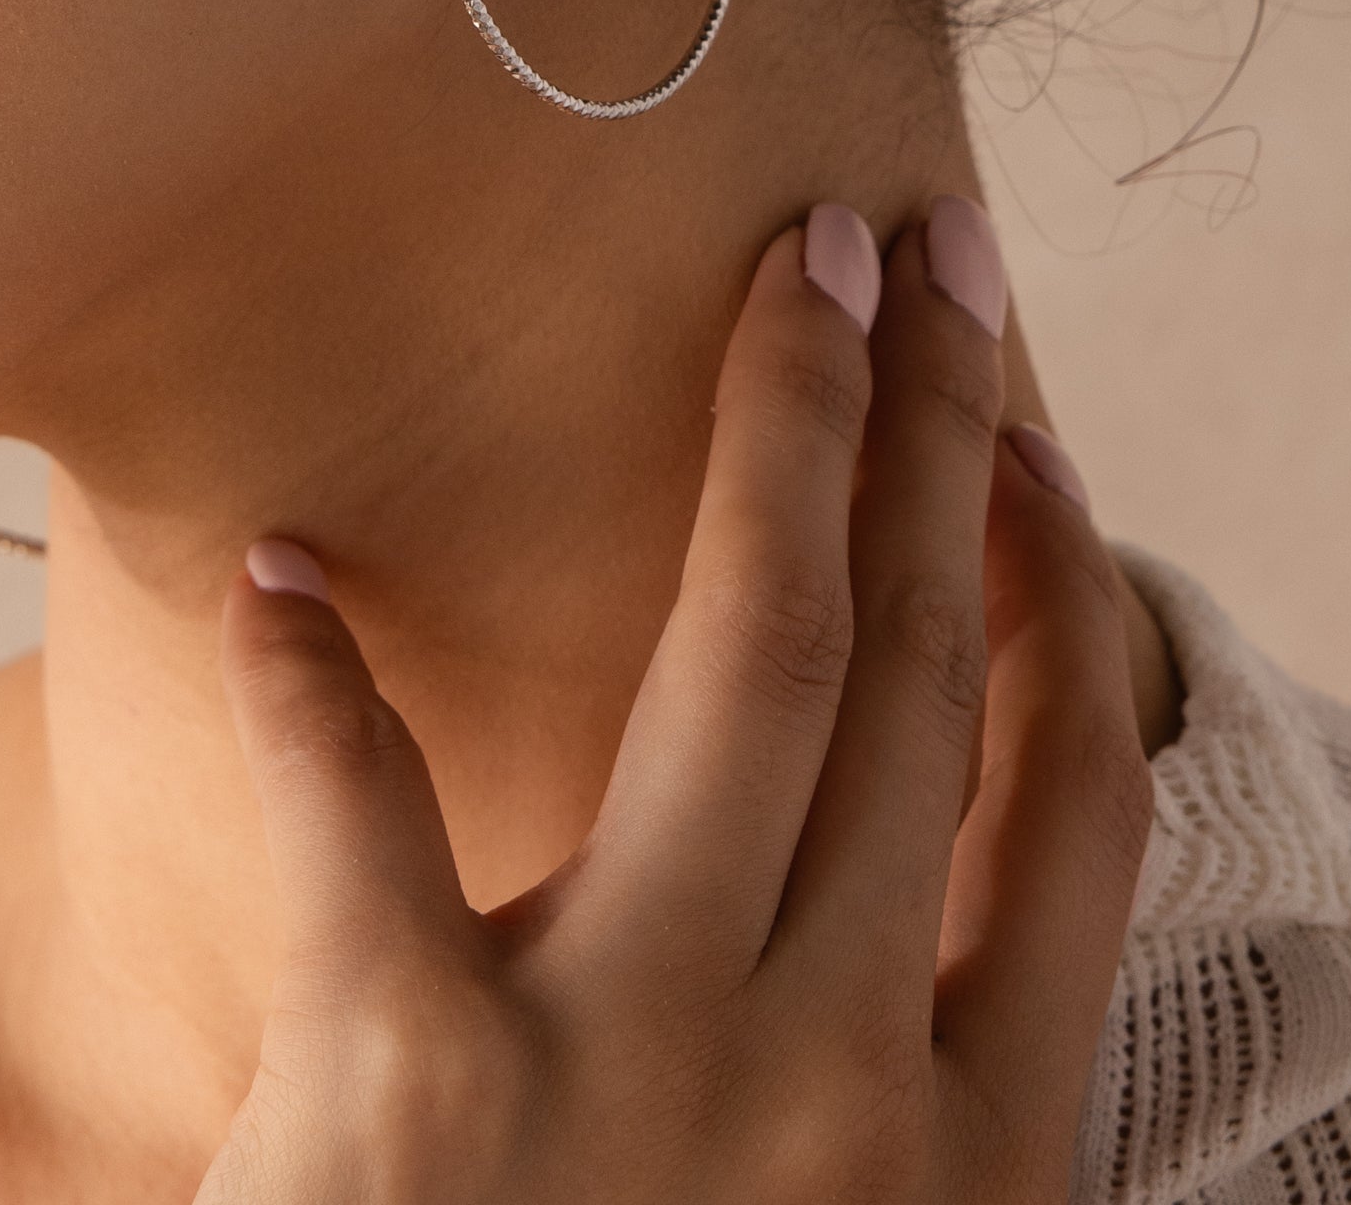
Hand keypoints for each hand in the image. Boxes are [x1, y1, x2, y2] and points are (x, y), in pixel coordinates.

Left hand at [194, 196, 1154, 1204]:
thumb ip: (889, 1117)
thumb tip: (916, 904)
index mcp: (968, 1164)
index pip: (1069, 810)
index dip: (1064, 599)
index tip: (1042, 445)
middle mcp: (845, 1092)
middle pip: (929, 674)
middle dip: (947, 423)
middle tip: (940, 238)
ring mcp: (643, 1075)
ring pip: (763, 660)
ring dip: (784, 431)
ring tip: (791, 271)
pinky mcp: (415, 1089)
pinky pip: (359, 807)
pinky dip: (310, 680)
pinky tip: (282, 568)